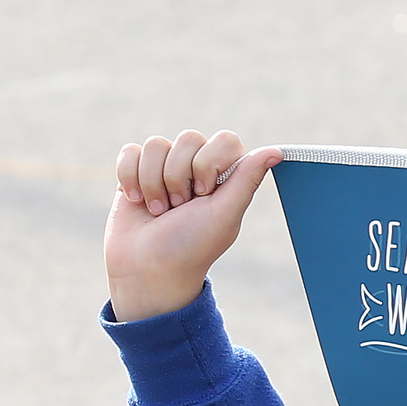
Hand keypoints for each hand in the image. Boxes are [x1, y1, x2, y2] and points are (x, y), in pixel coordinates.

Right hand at [104, 130, 278, 321]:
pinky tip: (137, 201)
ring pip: (157, 144)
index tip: (205, 194)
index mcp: (228, 174)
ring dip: (154, 182)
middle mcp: (199, 166)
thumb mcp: (225, 214)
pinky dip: (130, 178)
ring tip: (160, 210)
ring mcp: (166, 167)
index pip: (225, 140)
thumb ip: (247, 179)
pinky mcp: (136, 172)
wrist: (146, 267)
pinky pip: (131, 152)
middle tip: (180, 208)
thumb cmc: (191, 245)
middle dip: (179, 176)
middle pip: (189, 138)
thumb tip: (276, 151)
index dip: (210, 163)